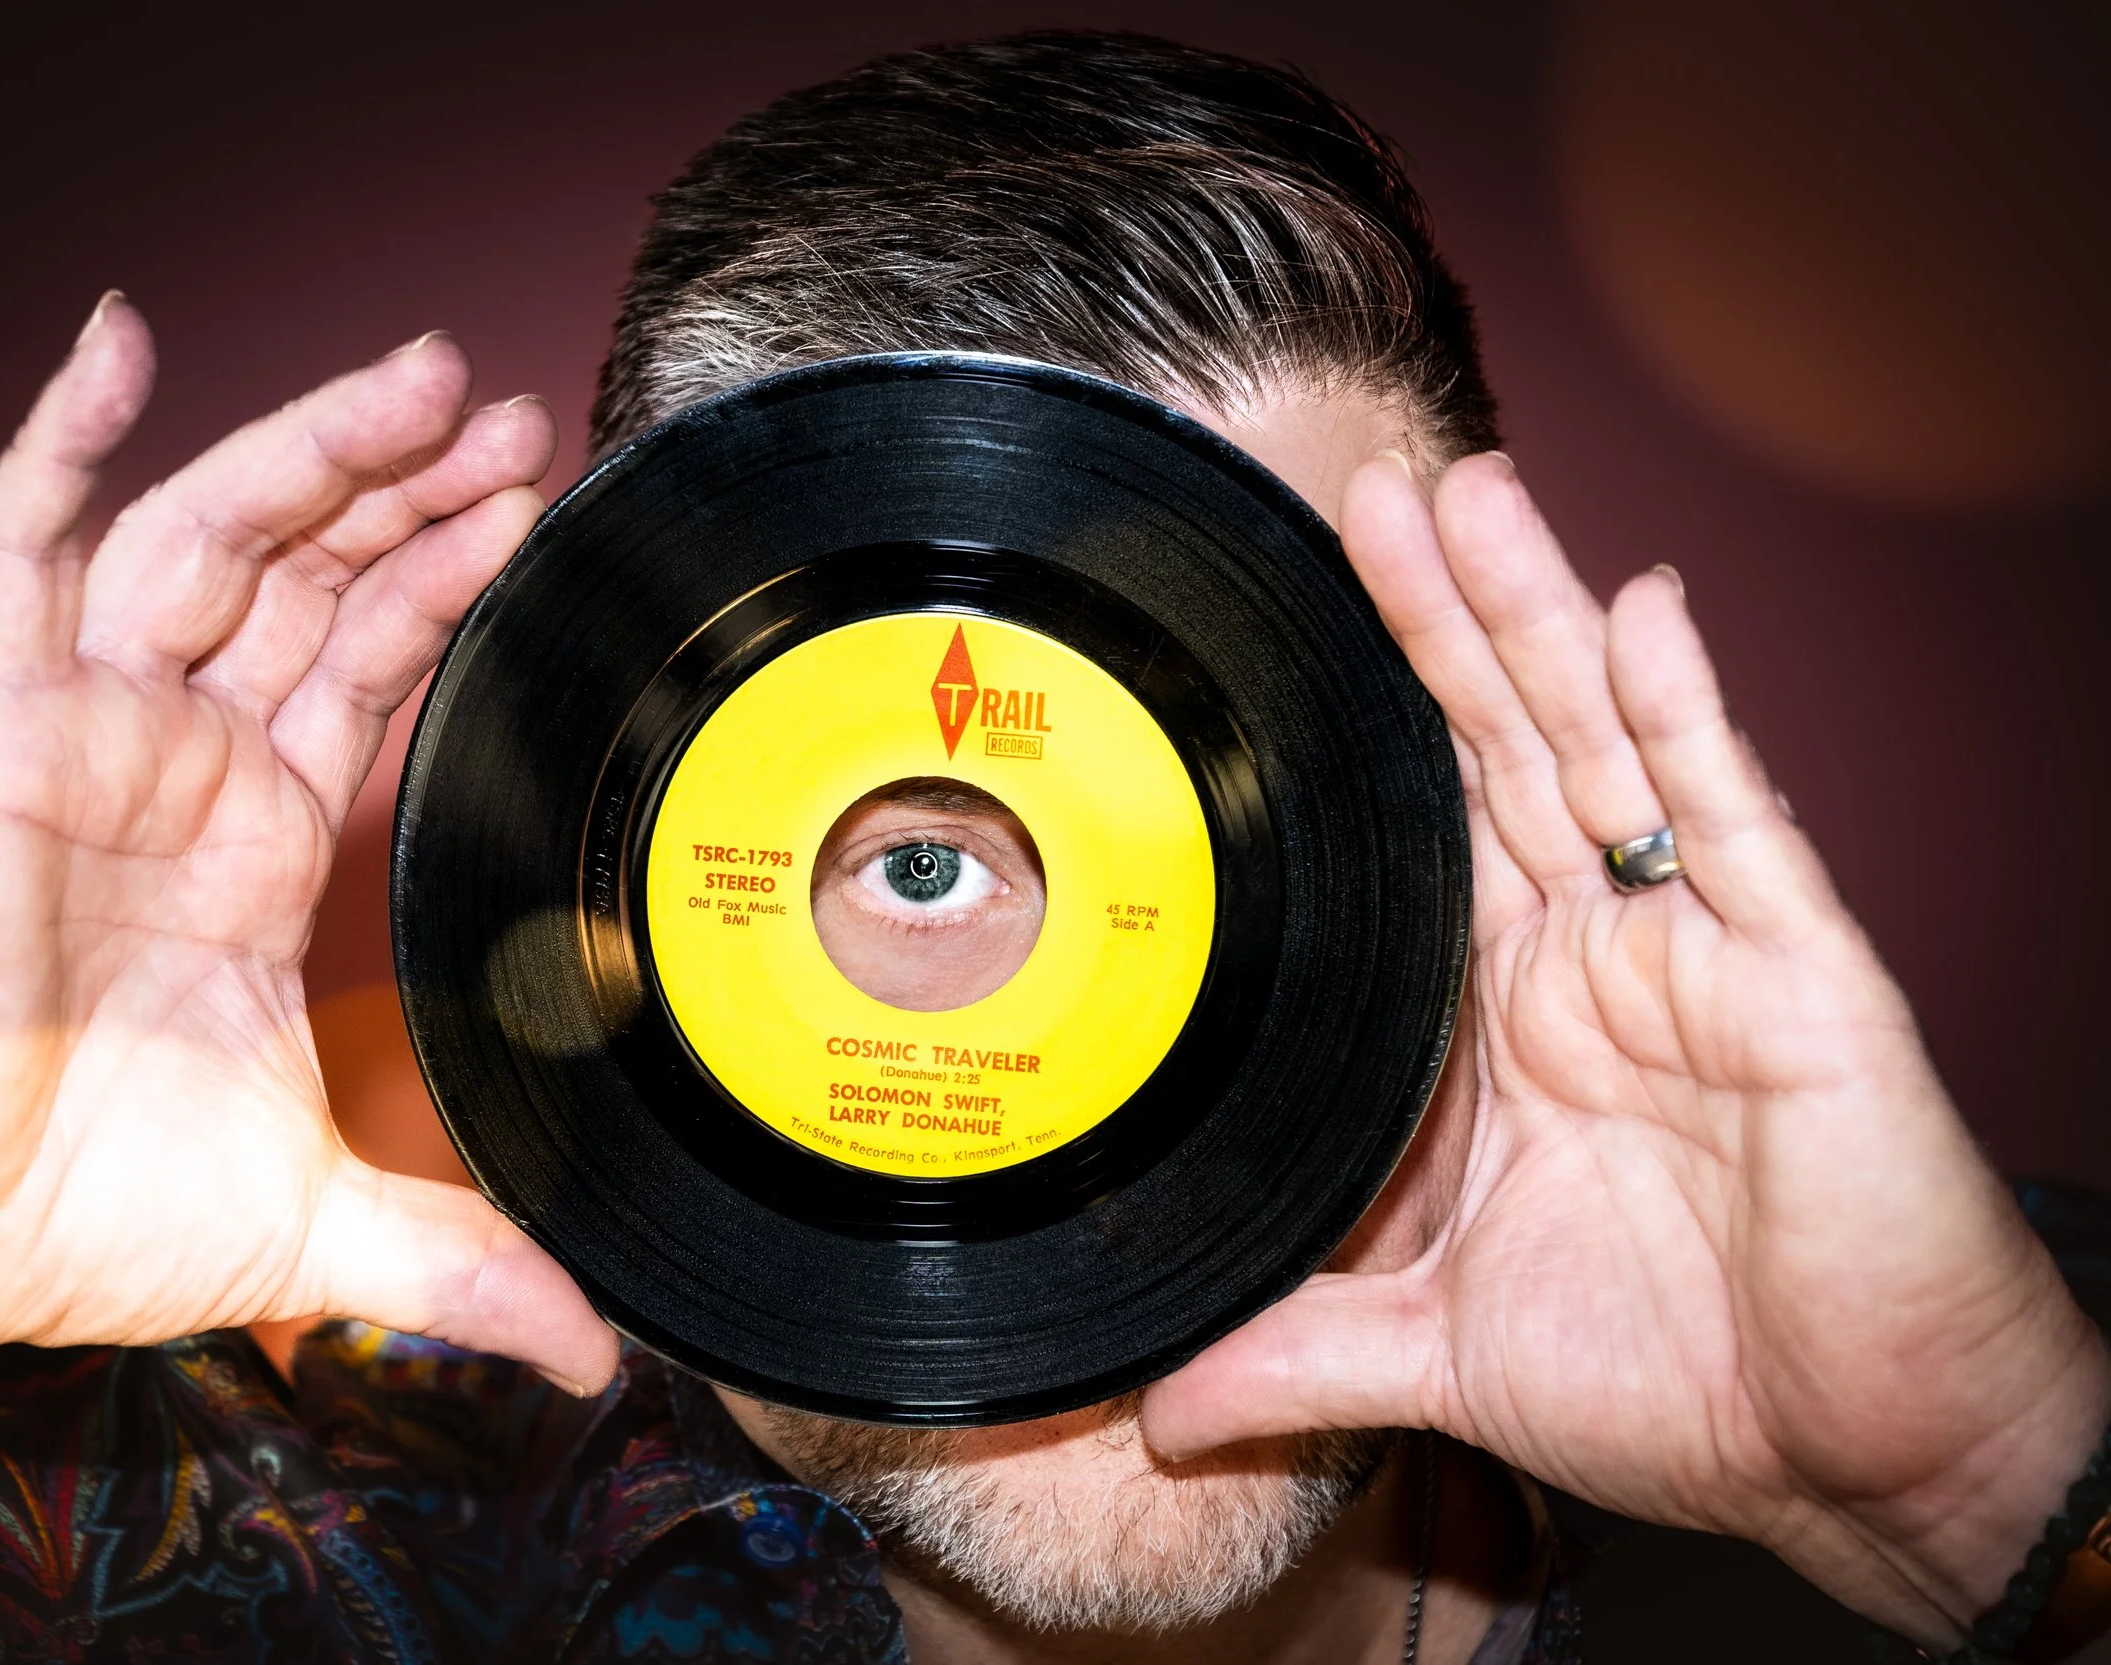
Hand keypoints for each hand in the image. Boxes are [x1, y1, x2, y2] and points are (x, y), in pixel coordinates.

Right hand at [0, 298, 617, 1528]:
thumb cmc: (63, 1211)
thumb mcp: (311, 1223)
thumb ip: (461, 1263)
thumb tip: (596, 1355)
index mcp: (250, 843)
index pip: (368, 671)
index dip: (445, 586)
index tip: (527, 515)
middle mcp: (177, 766)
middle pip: (308, 579)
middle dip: (410, 493)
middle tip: (514, 418)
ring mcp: (84, 729)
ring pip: (206, 542)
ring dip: (308, 451)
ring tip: (423, 379)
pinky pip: (13, 552)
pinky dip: (56, 443)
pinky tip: (115, 340)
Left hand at [1141, 452, 2109, 1644]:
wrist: (1850, 1460)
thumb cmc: (1683, 1386)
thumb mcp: (1445, 1354)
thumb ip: (1301, 1353)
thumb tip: (1160, 1413)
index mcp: (1521, 1015)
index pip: (1433, 828)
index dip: (1380, 720)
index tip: (1301, 623)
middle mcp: (1604, 958)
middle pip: (1508, 750)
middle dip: (1444, 621)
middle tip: (1371, 495)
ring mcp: (1702, 954)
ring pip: (1605, 750)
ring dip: (1537, 623)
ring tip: (1471, 497)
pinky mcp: (1799, 979)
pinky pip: (1736, 826)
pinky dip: (1687, 717)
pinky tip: (1640, 612)